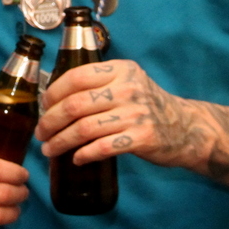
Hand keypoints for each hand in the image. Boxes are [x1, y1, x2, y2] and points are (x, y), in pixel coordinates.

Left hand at [36, 59, 204, 169]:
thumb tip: (53, 97)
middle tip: (41, 133)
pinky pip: (103, 147)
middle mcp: (127, 88)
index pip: (76, 77)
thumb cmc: (147, 105)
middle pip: (75, 105)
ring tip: (49, 150)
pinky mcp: (142, 138)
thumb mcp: (128, 82)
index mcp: (120, 70)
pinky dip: (84, 154)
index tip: (43, 107)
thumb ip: (99, 83)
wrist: (187, 127)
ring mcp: (136, 114)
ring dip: (61, 142)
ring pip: (84, 128)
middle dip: (50, 122)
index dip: (53, 93)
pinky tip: (76, 158)